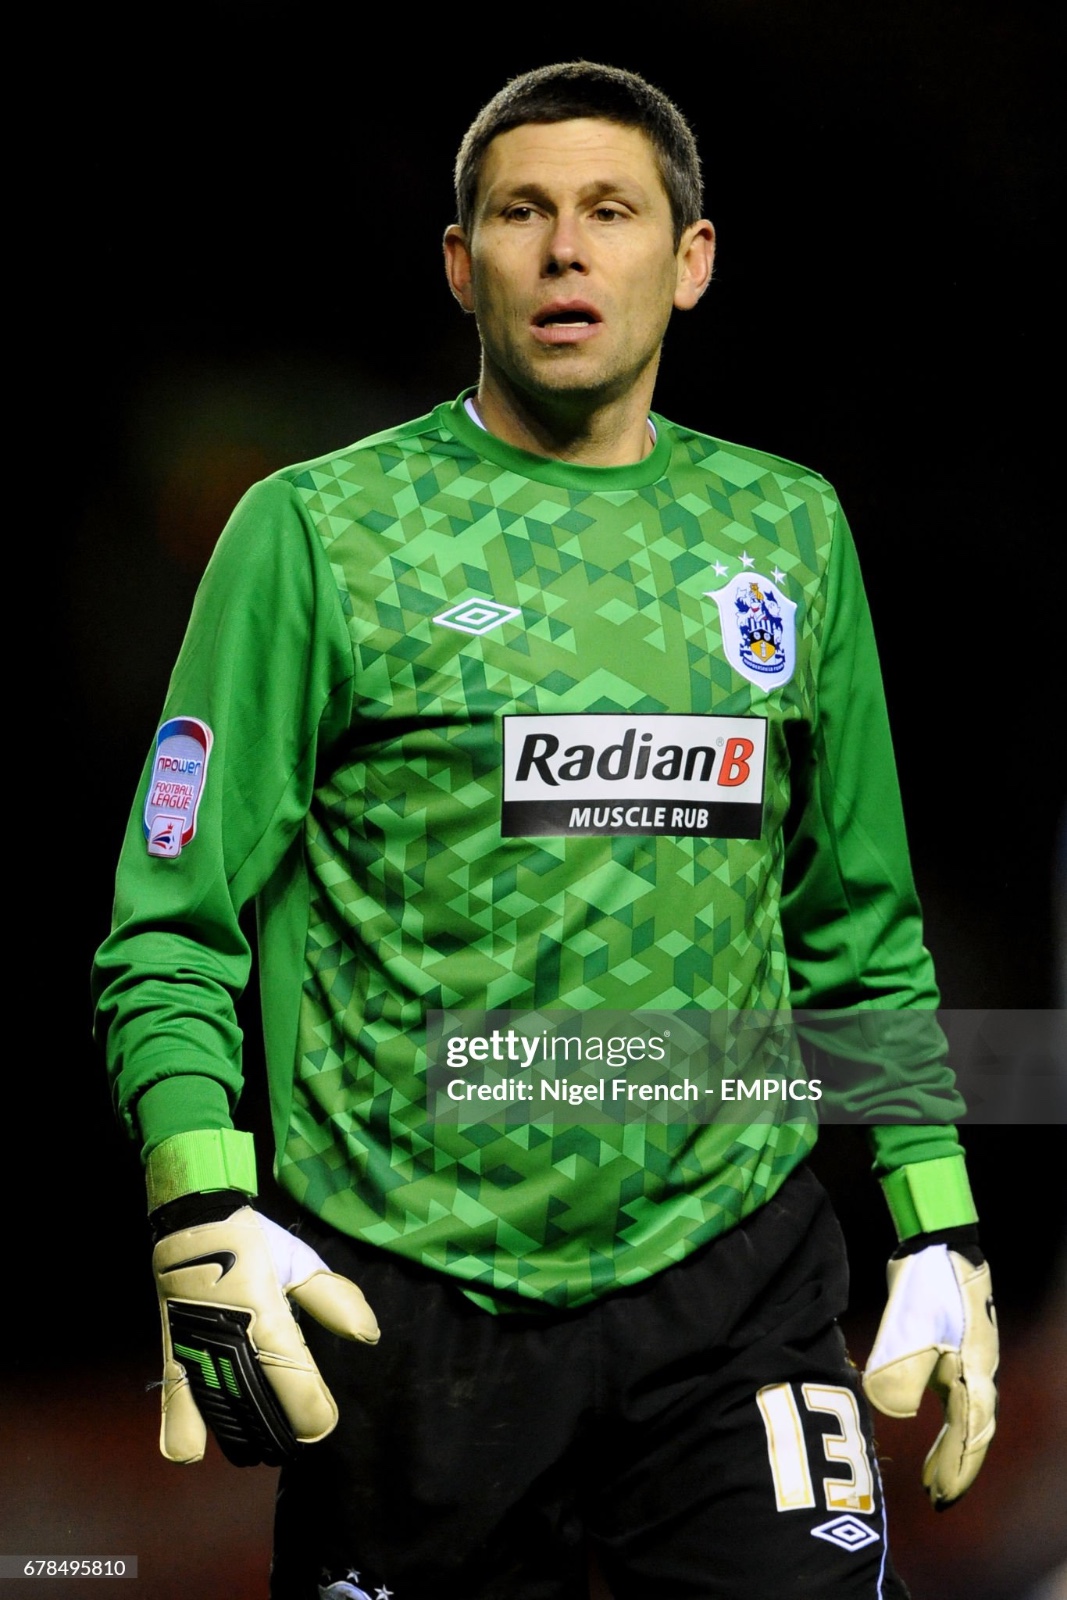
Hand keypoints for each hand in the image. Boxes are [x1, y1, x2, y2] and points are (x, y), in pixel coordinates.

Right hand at [152, 1206, 379, 1464]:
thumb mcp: (298, 1261)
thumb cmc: (253, 1241)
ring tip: (261, 1449)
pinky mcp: (172, 1350)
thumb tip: (369, 1335)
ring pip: (220, 1411)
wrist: (193, 1220)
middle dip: (280, 1433)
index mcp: (266, 1313)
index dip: (311, 1411)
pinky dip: (181, 1431)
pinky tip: (195, 1452)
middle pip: (257, 1406)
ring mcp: (197, 1347)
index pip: (292, 1376)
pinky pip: (173, 1398)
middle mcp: (230, 1337)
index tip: (323, 1423)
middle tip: (295, 1441)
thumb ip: (333, 1299)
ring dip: (242, 1436)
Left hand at [863, 1244, 996, 1507]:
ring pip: (966, 1413)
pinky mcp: (954, 1345)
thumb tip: (891, 1412)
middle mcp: (977, 1371)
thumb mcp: (909, 1329)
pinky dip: (947, 1417)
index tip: (940, 1498)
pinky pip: (955, 1392)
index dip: (956, 1468)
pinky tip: (929, 1422)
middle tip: (937, 1496)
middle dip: (957, 1465)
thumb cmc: (927, 1285)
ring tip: (932, 1474)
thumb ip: (900, 1373)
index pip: (969, 1433)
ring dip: (953, 1444)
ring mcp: (968, 1358)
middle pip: (972, 1429)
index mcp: (972, 1373)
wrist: (937, 1244)